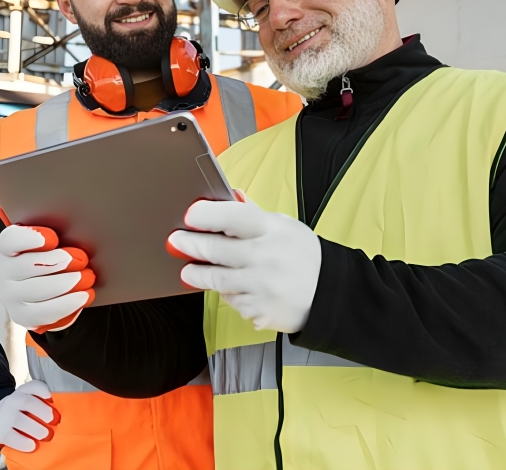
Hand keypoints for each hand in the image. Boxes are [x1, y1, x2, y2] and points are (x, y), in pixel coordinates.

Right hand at [0, 223, 94, 332]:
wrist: (41, 287)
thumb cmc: (49, 257)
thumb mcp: (50, 242)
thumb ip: (56, 235)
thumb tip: (76, 231)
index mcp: (8, 247)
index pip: (11, 240)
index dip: (31, 238)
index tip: (53, 238)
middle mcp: (4, 271)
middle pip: (27, 265)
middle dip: (58, 262)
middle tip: (82, 259)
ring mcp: (10, 295)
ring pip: (36, 291)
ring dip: (66, 284)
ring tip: (87, 277)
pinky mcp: (21, 315)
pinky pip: (43, 313)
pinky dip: (66, 304)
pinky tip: (84, 295)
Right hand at [0, 381, 58, 451]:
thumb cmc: (20, 410)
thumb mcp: (29, 400)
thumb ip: (44, 402)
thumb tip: (65, 411)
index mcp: (24, 391)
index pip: (33, 386)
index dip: (42, 390)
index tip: (51, 397)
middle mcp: (14, 400)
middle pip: (28, 402)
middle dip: (42, 411)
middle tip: (53, 420)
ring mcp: (5, 416)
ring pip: (19, 420)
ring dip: (35, 428)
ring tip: (46, 435)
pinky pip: (11, 437)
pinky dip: (23, 442)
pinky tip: (32, 446)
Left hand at [166, 195, 321, 332]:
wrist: (329, 295)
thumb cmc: (303, 256)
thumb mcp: (285, 226)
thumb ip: (253, 214)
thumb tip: (231, 196)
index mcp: (273, 230)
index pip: (234, 216)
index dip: (208, 214)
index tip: (190, 215)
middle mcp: (266, 257)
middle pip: (218, 250)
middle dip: (191, 245)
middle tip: (175, 241)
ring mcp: (262, 286)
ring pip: (218, 280)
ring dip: (198, 274)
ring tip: (188, 271)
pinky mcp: (258, 310)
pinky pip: (232, 300)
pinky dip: (228, 293)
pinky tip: (233, 287)